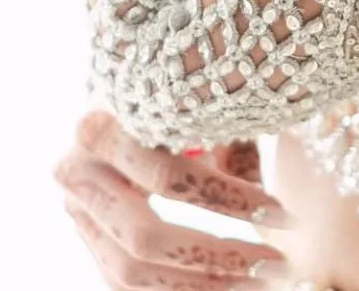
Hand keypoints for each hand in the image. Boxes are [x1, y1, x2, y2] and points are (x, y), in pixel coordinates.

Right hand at [53, 110, 296, 288]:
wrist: (122, 96)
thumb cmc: (180, 87)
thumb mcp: (199, 94)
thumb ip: (227, 132)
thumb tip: (274, 184)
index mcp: (101, 124)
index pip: (170, 177)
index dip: (229, 201)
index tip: (283, 213)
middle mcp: (75, 171)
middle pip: (146, 237)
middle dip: (218, 257)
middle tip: (277, 260)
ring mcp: (75, 211)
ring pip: (133, 272)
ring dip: (203, 285)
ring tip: (261, 279)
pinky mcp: (86, 239)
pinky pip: (124, 284)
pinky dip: (176, 290)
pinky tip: (223, 284)